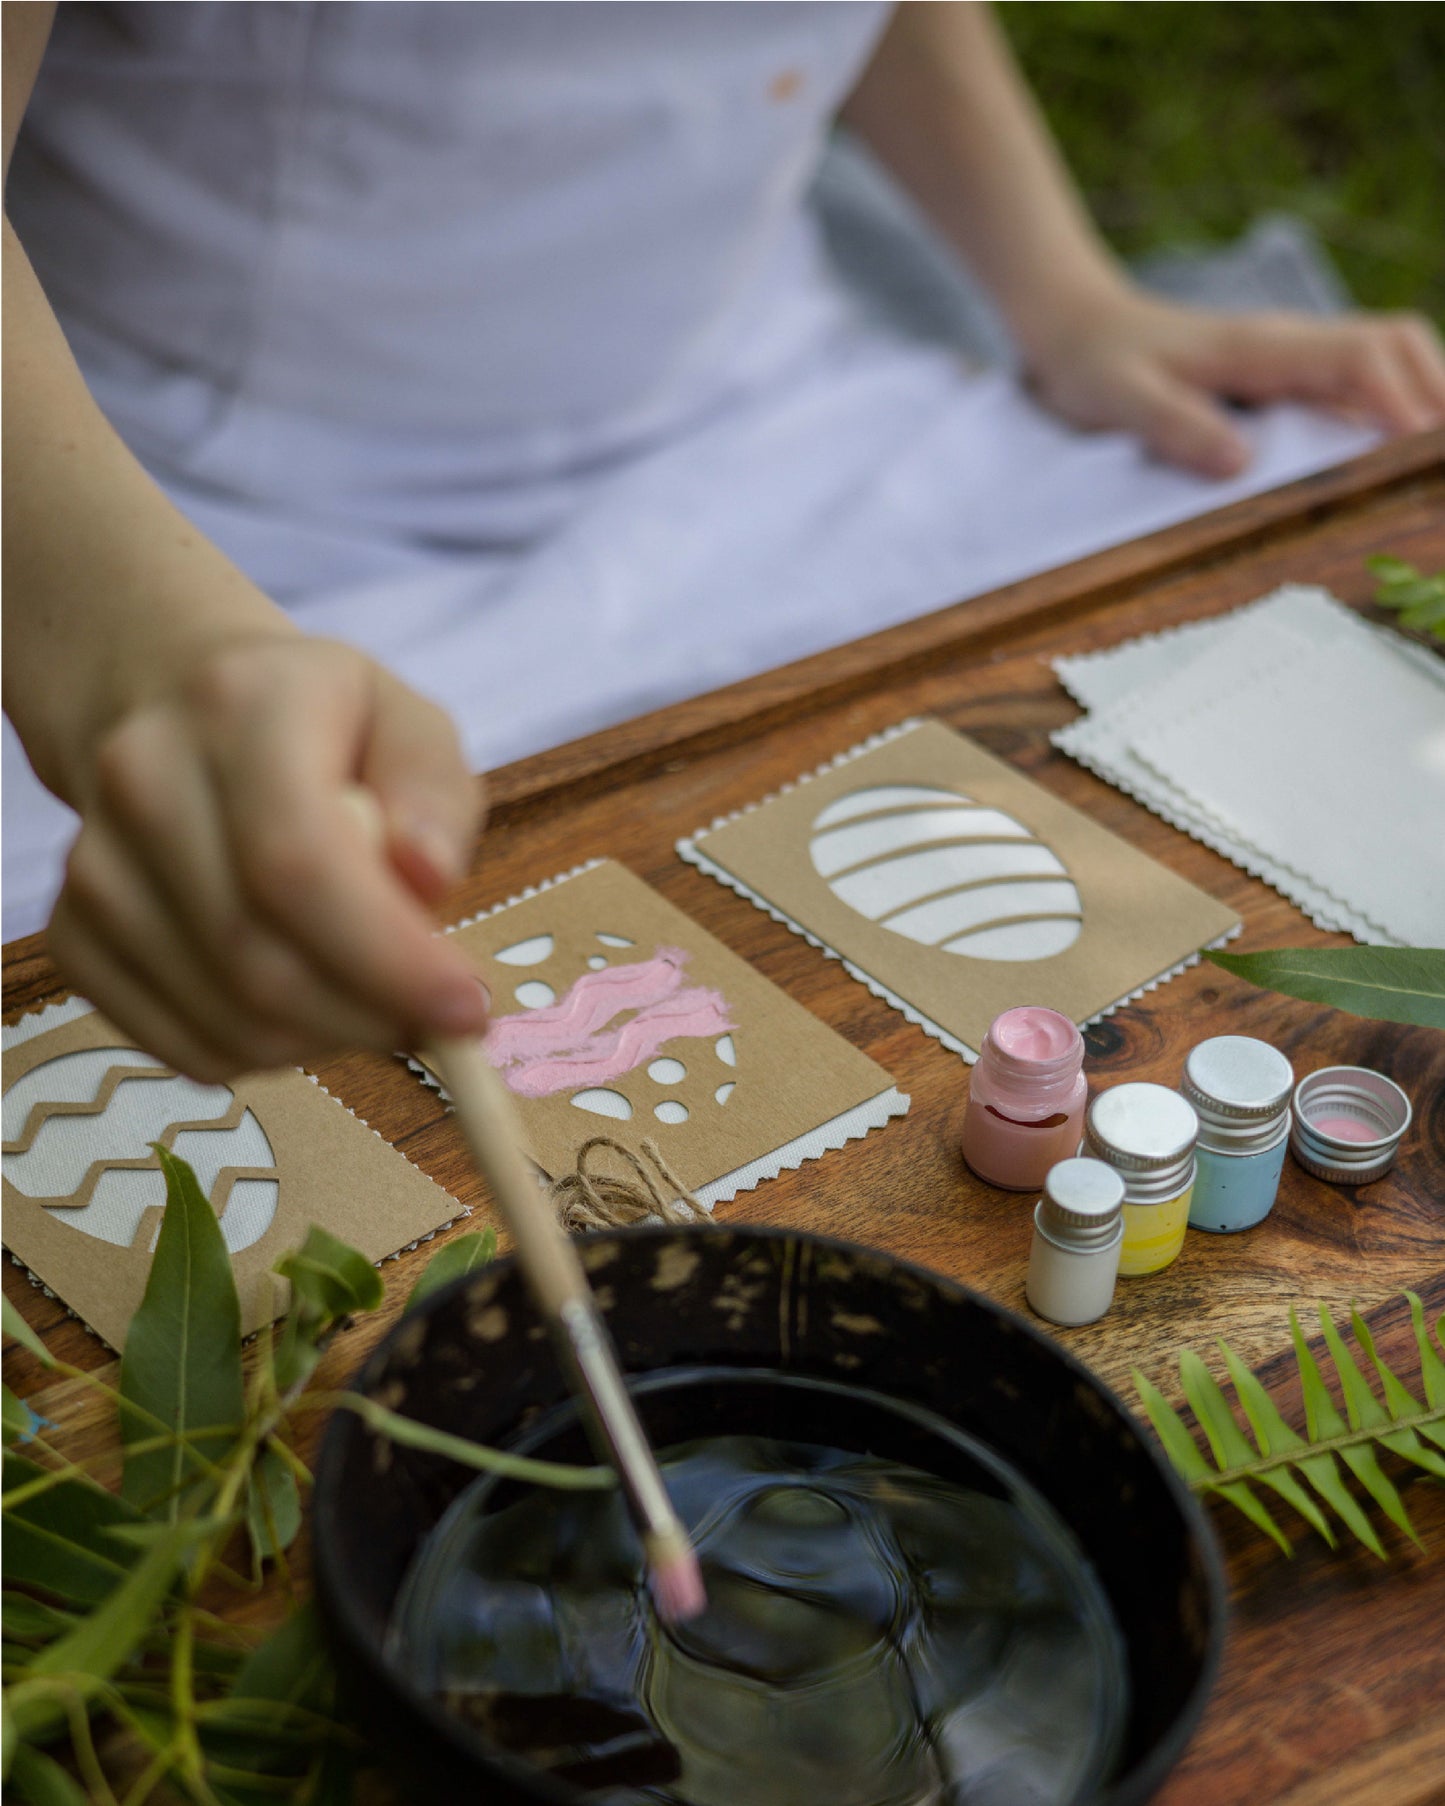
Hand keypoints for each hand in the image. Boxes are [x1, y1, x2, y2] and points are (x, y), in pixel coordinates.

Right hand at [47, 633, 489, 1079]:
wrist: (170, 704)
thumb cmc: (316, 723)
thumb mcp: (406, 722)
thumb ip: (434, 795)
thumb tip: (428, 881)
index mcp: (239, 709)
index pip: (298, 864)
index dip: (387, 958)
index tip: (466, 1008)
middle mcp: (144, 781)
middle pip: (258, 960)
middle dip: (370, 1017)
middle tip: (436, 1017)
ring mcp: (96, 865)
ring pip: (223, 1020)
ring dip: (327, 1040)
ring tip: (374, 997)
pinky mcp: (73, 934)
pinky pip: (180, 1045)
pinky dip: (264, 1053)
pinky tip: (307, 1004)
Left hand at [1025, 285, 1444, 477]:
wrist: (1076, 327)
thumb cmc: (1096, 363)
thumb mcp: (1121, 399)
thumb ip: (1176, 426)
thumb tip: (1240, 464)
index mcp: (1261, 346)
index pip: (1359, 356)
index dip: (1399, 397)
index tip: (1420, 446)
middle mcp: (1289, 346)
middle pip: (1395, 346)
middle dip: (1435, 391)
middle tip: (1439, 463)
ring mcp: (1290, 359)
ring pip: (1384, 361)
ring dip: (1420, 397)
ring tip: (1427, 461)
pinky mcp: (1282, 378)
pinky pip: (1353, 385)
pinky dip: (1386, 411)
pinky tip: (1390, 457)